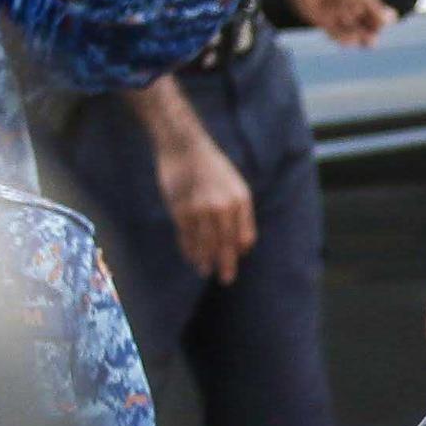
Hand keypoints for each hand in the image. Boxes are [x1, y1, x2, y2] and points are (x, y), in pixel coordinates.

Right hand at [150, 117, 257, 284]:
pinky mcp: (181, 209)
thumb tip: (242, 245)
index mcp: (241, 200)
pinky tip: (191, 257)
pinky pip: (187, 236)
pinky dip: (189, 249)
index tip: (235, 257)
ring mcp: (201, 209)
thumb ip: (240, 212)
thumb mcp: (235, 185)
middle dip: (226, 264)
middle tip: (226, 279)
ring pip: (205, 243)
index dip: (239, 250)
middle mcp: (223, 207)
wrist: (184, 147)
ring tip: (205, 271)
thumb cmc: (212, 168)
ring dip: (205, 260)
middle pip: (226, 244)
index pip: (244, 236)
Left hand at [286, 0, 395, 48]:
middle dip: (369, 30)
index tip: (384, 25)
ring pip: (349, 28)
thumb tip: (393, 18)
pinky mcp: (320, 19)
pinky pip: (335, 32)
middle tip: (374, 40)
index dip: (378, 18)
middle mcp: (345, 0)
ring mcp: (333, 10)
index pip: (372, 7)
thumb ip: (376, 8)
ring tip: (366, 42)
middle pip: (362, 20)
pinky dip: (343, 38)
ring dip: (358, 36)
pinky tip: (351, 42)